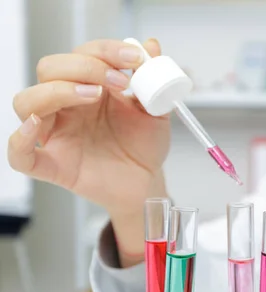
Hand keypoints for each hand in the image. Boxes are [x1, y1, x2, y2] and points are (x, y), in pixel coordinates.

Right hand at [8, 38, 169, 216]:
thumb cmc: (144, 146)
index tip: (133, 59)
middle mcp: (67, 107)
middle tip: (119, 81)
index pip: (82, 55)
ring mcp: (56, 134)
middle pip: (50, 69)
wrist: (146, 181)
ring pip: (27, 102)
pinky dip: (20, 140)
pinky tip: (38, 126)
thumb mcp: (156, 111)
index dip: (105, 51)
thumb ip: (154, 81)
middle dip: (84, 67)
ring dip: (56, 91)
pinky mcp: (53, 166)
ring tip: (93, 95)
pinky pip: (20, 155)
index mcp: (90, 87)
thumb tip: (151, 45)